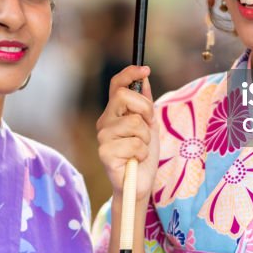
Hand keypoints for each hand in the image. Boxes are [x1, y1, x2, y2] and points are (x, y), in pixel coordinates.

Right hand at [96, 66, 158, 202]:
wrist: (140, 183)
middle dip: (144, 109)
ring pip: (134, 123)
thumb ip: (146, 104)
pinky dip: (142, 153)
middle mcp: (105, 121)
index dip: (129, 73)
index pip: (116, 85)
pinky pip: (134, 144)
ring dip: (146, 138)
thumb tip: (144, 78)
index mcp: (114, 112)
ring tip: (141, 149)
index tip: (145, 69)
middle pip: (124, 96)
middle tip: (149, 125)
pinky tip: (135, 160)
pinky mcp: (105, 154)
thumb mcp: (150, 125)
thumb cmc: (143, 154)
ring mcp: (103, 137)